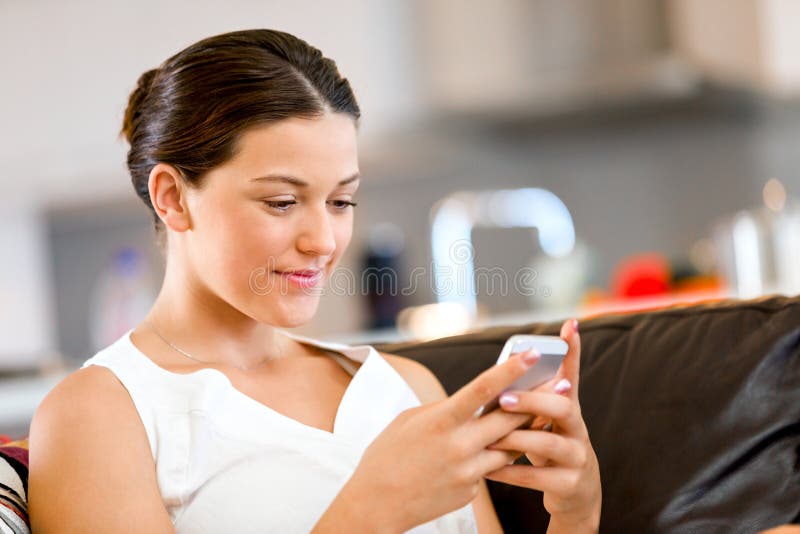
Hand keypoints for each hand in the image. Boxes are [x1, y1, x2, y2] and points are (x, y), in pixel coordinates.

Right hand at [344, 348, 543, 531]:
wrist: (378, 503)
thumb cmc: (388, 455)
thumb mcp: (411, 420)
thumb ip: (444, 409)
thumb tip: (471, 402)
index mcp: (441, 421)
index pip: (482, 388)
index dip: (510, 369)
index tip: (531, 353)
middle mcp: (459, 446)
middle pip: (510, 417)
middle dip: (537, 399)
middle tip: (560, 383)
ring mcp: (468, 471)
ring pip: (510, 446)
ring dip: (522, 430)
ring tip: (537, 415)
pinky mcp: (472, 492)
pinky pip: (490, 469)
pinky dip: (489, 458)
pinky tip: (476, 457)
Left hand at [483, 319, 601, 531]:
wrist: (576, 497)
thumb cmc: (550, 451)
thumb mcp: (545, 424)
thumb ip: (531, 402)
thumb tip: (502, 374)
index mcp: (569, 410)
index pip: (571, 374)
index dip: (572, 351)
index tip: (569, 325)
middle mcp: (578, 430)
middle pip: (563, 408)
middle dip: (533, 402)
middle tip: (504, 399)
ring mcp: (577, 458)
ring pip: (548, 444)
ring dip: (516, 440)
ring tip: (490, 438)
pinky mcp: (569, 485)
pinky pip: (537, 477)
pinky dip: (510, 472)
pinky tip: (489, 469)